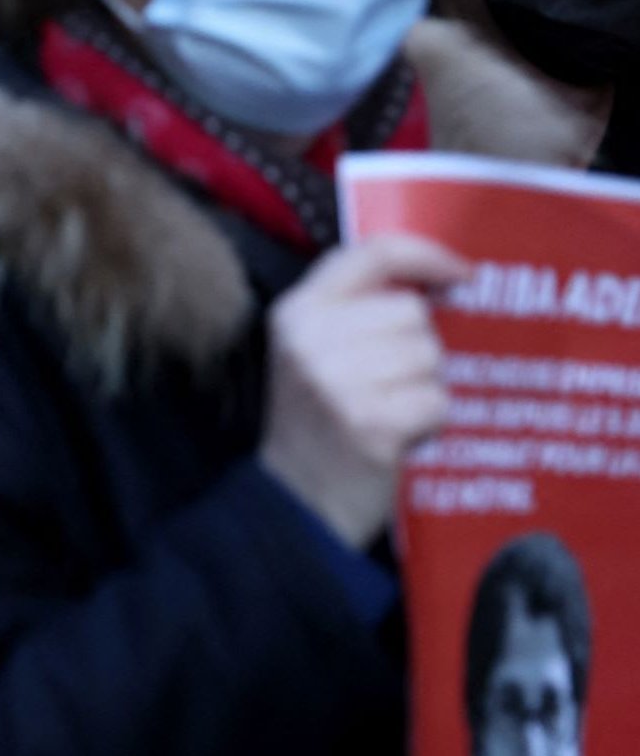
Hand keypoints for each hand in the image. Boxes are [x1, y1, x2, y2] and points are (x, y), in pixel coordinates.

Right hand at [260, 234, 468, 548]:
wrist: (295, 502)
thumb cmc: (317, 421)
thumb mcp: (315, 350)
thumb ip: (357, 309)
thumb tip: (437, 281)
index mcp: (297, 310)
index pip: (371, 253)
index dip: (424, 254)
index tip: (461, 273)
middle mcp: (311, 337)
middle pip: (412, 312)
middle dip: (418, 347)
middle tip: (389, 383)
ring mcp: (338, 380)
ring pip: (429, 356)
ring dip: (424, 386)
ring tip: (391, 409)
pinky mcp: (371, 422)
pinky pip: (437, 400)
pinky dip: (430, 421)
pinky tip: (400, 435)